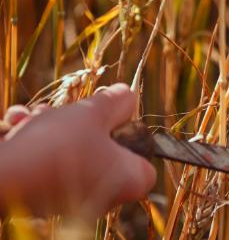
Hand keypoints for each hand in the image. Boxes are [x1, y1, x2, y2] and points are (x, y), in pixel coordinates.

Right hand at [0, 84, 155, 218]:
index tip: (116, 119)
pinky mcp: (43, 198)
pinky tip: (17, 124)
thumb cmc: (57, 144)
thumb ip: (116, 102)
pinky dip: (33, 142)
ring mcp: (73, 200)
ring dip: (51, 125)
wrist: (1, 177)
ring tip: (34, 115)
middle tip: (67, 110)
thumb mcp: (93, 112)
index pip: (147, 160)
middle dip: (80, 122)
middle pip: (104, 149)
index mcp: (129, 180)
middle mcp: (105, 196)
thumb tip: (128, 96)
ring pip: (70, 151)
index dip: (134, 136)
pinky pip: (47, 163)